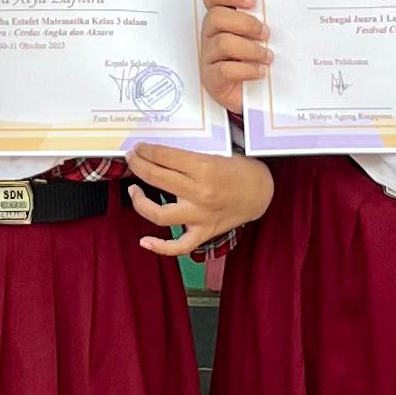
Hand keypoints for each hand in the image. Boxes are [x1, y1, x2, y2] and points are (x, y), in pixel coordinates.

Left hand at [128, 143, 270, 258]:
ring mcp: (201, 216)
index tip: (138, 148)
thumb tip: (158, 154)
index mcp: (205, 168)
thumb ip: (190, 157)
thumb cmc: (241, 170)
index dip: (146, 151)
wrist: (263, 193)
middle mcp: (200, 193)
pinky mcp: (204, 233)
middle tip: (132, 159)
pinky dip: (160, 246)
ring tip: (134, 190)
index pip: (165, 157)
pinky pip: (179, 246)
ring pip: (160, 214)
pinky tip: (144, 241)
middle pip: (157, 178)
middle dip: (138, 165)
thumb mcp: (218, 153)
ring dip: (140, 202)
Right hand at [198, 0, 270, 111]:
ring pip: (222, 42)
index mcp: (221, 19)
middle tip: (265, 33)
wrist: (251, 95)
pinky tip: (259, 71)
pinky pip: (224, 69)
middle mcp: (211, 35)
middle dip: (246, 23)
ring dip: (251, 49)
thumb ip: (262, 21)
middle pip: (216, 17)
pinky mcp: (211, 78)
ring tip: (267, 56)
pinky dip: (247, 70)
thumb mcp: (258, 37)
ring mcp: (209, 56)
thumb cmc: (254, 61)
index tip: (252, 1)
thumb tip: (281, 11)